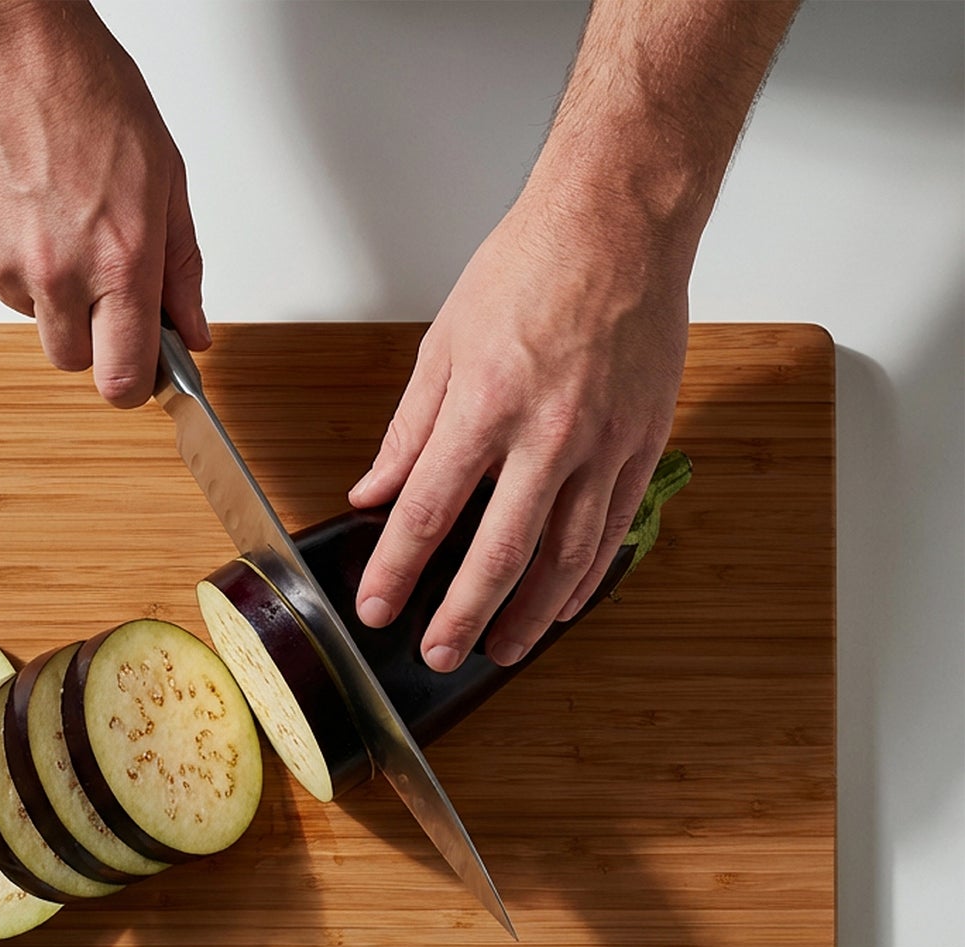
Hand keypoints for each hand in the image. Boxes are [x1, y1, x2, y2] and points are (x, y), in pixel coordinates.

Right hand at [0, 1, 208, 405]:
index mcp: (119, 261)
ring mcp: (0, 264)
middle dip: (90, 334)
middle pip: (72, 360)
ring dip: (46, 286)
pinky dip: (6, 249)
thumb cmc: (82, 88)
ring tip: (53, 212)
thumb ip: (180, 267)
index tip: (139, 367)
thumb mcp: (164, 176)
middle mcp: (57, 273)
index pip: (124, 379)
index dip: (134, 382)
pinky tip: (18, 196)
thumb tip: (192, 329)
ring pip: (30, 314)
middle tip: (97, 275)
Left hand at [348, 188, 688, 671]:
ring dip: (528, 614)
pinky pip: (613, 527)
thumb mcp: (444, 345)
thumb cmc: (528, 269)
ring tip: (500, 651)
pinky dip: (585, 577)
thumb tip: (373, 493)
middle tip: (437, 655)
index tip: (376, 608)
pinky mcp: (644, 441)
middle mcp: (548, 432)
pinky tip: (561, 607)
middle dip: (462, 615)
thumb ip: (408, 432)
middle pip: (500, 551)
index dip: (397, 569)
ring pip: (565, 554)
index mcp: (485, 404)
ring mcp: (604, 442)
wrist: (620, 221)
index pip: (428, 510)